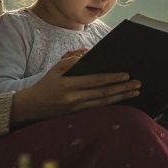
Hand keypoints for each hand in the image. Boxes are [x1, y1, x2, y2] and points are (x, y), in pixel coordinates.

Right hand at [10, 49, 141, 125]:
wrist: (30, 107)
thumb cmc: (45, 85)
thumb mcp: (55, 68)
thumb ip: (71, 58)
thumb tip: (88, 52)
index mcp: (68, 85)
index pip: (94, 81)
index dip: (111, 78)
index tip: (125, 75)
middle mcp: (73, 98)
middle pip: (103, 93)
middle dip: (121, 88)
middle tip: (137, 84)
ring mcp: (76, 109)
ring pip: (103, 103)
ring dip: (120, 97)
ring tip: (134, 93)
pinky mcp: (77, 115)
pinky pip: (98, 109)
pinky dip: (111, 104)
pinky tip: (121, 101)